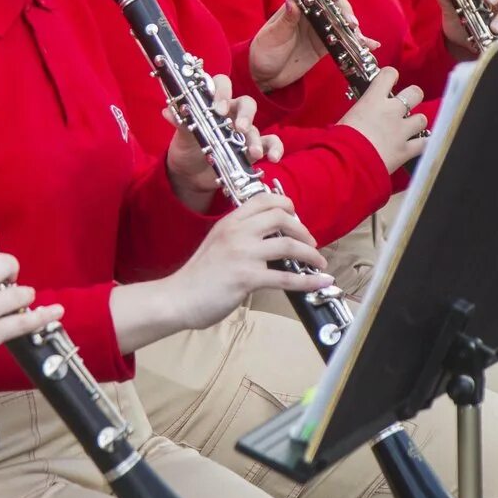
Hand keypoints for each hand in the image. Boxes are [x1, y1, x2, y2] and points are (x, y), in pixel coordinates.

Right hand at [151, 194, 330, 331]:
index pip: (263, 200)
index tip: (296, 218)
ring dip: (310, 254)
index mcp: (229, 222)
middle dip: (302, 229)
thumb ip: (239, 236)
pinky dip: (308, 281)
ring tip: (319, 262)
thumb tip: (268, 239)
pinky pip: (286, 277)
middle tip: (310, 242)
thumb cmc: (197, 276)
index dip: (285, 204)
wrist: (178, 298)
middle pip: (280, 217)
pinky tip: (319, 282)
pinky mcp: (247, 278)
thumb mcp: (216, 244)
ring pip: (288, 245)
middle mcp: (237, 232)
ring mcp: (243, 254)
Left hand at [164, 73, 281, 208]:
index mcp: (213, 103)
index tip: (219, 108)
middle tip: (239, 128)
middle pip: (247, 103)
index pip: (222, 85)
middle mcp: (232, 114)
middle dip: (246, 114)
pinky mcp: (252, 148)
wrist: (190, 175)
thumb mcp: (182, 136)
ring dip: (256, 139)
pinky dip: (275, 148)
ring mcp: (244, 131)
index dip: (223, 92)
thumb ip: (180, 121)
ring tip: (252, 153)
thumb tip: (168, 110)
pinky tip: (272, 158)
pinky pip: (270, 143)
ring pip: (257, 126)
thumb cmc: (187, 147)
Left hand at [251, 0, 376, 90]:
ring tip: (360, 36)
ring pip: (342, 22)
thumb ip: (285, 21)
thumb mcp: (272, 36)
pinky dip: (358, 43)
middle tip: (351, 23)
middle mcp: (311, 14)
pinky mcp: (326, 46)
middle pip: (335, 4)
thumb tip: (292, 1)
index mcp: (297, 5)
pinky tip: (370, 45)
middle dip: (345, 11)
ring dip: (354, 27)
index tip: (335, 0)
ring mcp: (320, 30)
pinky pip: (345, 41)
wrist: (263, 76)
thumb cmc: (263, 52)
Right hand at [339, 66, 427, 171]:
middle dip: (412, 97)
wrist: (347, 163)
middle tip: (405, 104)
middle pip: (414, 93)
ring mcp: (401, 131)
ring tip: (410, 129)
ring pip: (422, 119)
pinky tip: (420, 145)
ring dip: (416, 123)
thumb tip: (352, 121)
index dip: (391, 76)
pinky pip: (424, 144)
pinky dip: (423, 144)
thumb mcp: (343, 121)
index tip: (389, 81)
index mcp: (373, 100)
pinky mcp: (406, 150)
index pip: (388, 74)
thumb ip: (356, 116)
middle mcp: (391, 111)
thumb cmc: (338, 142)